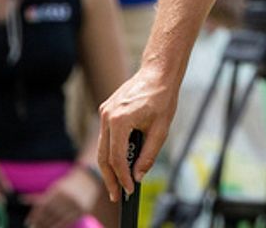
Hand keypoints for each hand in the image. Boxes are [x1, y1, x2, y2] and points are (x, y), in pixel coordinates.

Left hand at [23, 167, 98, 227]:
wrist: (90, 179)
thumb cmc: (68, 184)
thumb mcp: (54, 187)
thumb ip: (39, 196)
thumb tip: (20, 199)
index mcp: (58, 190)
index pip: (42, 206)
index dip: (34, 216)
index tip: (28, 223)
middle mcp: (66, 197)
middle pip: (48, 215)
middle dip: (39, 223)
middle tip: (34, 227)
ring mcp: (75, 204)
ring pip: (57, 220)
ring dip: (47, 227)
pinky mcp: (82, 210)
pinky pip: (68, 222)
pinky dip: (58, 227)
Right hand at [97, 66, 178, 201]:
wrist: (159, 71)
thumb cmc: (163, 97)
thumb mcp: (161, 129)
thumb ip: (148, 155)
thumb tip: (137, 176)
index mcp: (120, 120)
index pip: (116, 158)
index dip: (122, 177)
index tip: (128, 190)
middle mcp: (107, 116)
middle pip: (104, 155)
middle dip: (110, 177)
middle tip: (116, 194)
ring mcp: (105, 111)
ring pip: (102, 146)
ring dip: (109, 165)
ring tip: (116, 182)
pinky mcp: (106, 109)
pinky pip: (105, 135)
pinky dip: (110, 149)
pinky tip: (118, 161)